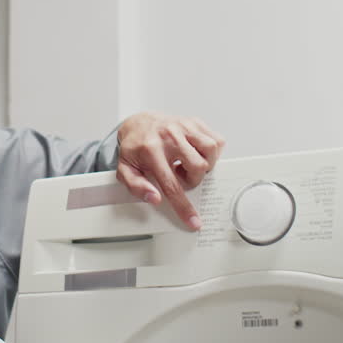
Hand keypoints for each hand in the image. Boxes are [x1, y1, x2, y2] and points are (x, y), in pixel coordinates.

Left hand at [116, 112, 224, 229]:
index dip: (183, 206)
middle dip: (192, 179)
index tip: (193, 221)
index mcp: (151, 150)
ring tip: (189, 164)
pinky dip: (211, 152)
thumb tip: (155, 198)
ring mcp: (184, 126)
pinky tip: (197, 153)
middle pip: (198, 167)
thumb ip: (136, 186)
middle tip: (180, 175)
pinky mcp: (195, 122)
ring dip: (205, 164)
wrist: (139, 123)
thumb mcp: (126, 169)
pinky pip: (216, 140)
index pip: (172, 184)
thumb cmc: (135, 148)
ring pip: (211, 151)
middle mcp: (169, 136)